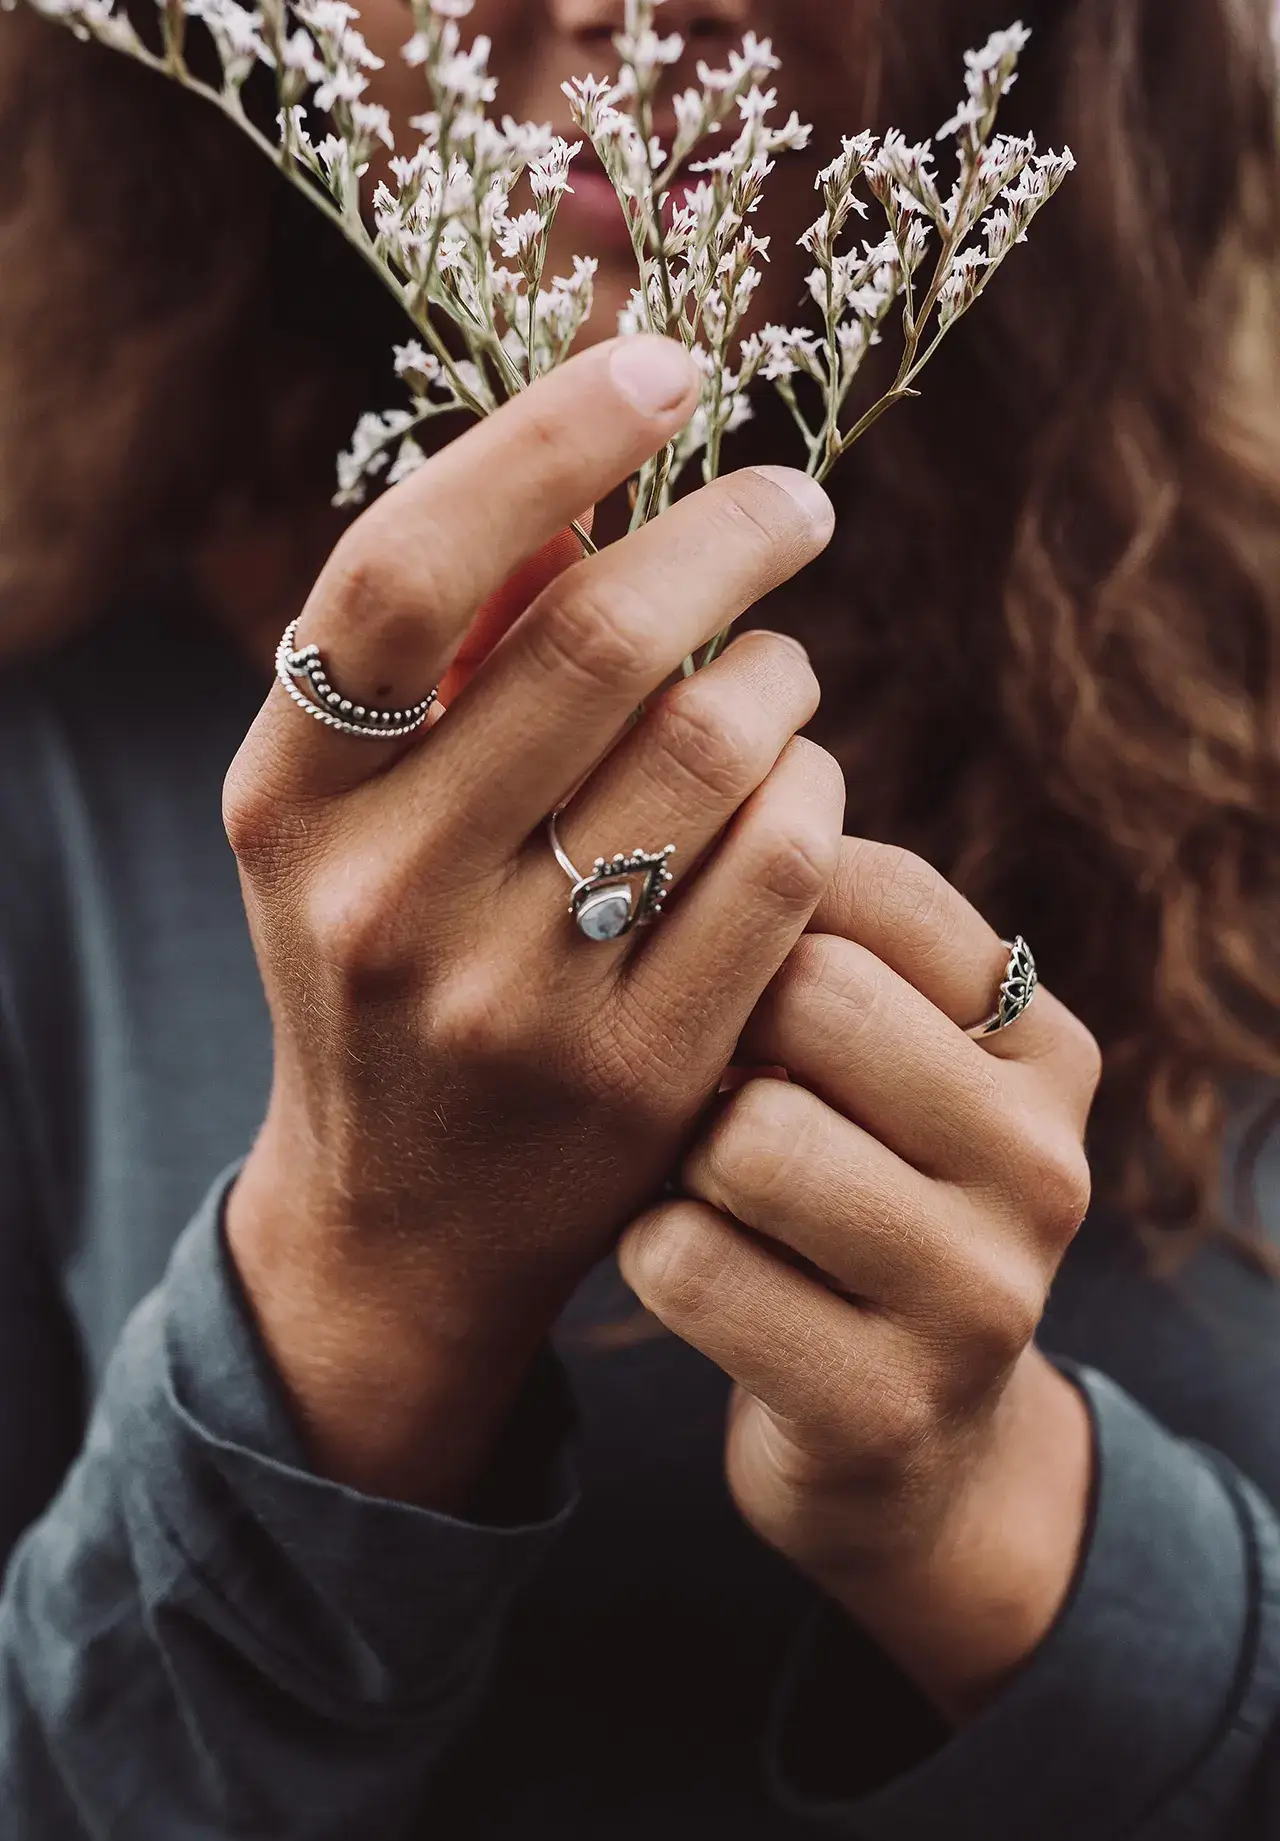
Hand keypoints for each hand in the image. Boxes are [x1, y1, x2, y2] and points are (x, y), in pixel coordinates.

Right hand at [222, 336, 844, 1504]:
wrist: (404, 1222)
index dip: (548, 438)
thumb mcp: (355, 819)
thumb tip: (587, 463)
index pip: (410, 571)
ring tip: (785, 669)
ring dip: (784, 670)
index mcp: (289, 798)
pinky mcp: (638, 1074)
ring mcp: (511, 998)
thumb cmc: (388, 968)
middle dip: (733, 533)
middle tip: (796, 503)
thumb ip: (448, 652)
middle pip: (599, 640)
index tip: (665, 366)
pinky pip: (782, 868)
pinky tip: (801, 787)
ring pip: (715, 746)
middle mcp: (381, 895)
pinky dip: (818, 792)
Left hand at [618, 839, 1101, 1716]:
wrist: (904, 1451)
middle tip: (700, 1081)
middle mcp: (1044, 1163)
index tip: (711, 950)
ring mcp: (979, 1297)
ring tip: (701, 1185)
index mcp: (1043, 1050)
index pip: (877, 886)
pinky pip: (687, 1266)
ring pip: (747, 1134)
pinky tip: (692, 1274)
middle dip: (718, 1032)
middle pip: (810, 992)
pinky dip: (651, 1257)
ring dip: (679, 1154)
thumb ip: (829, 942)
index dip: (752, 901)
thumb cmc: (851, 1203)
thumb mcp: (882, 1073)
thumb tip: (699, 779)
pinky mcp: (883, 1406)